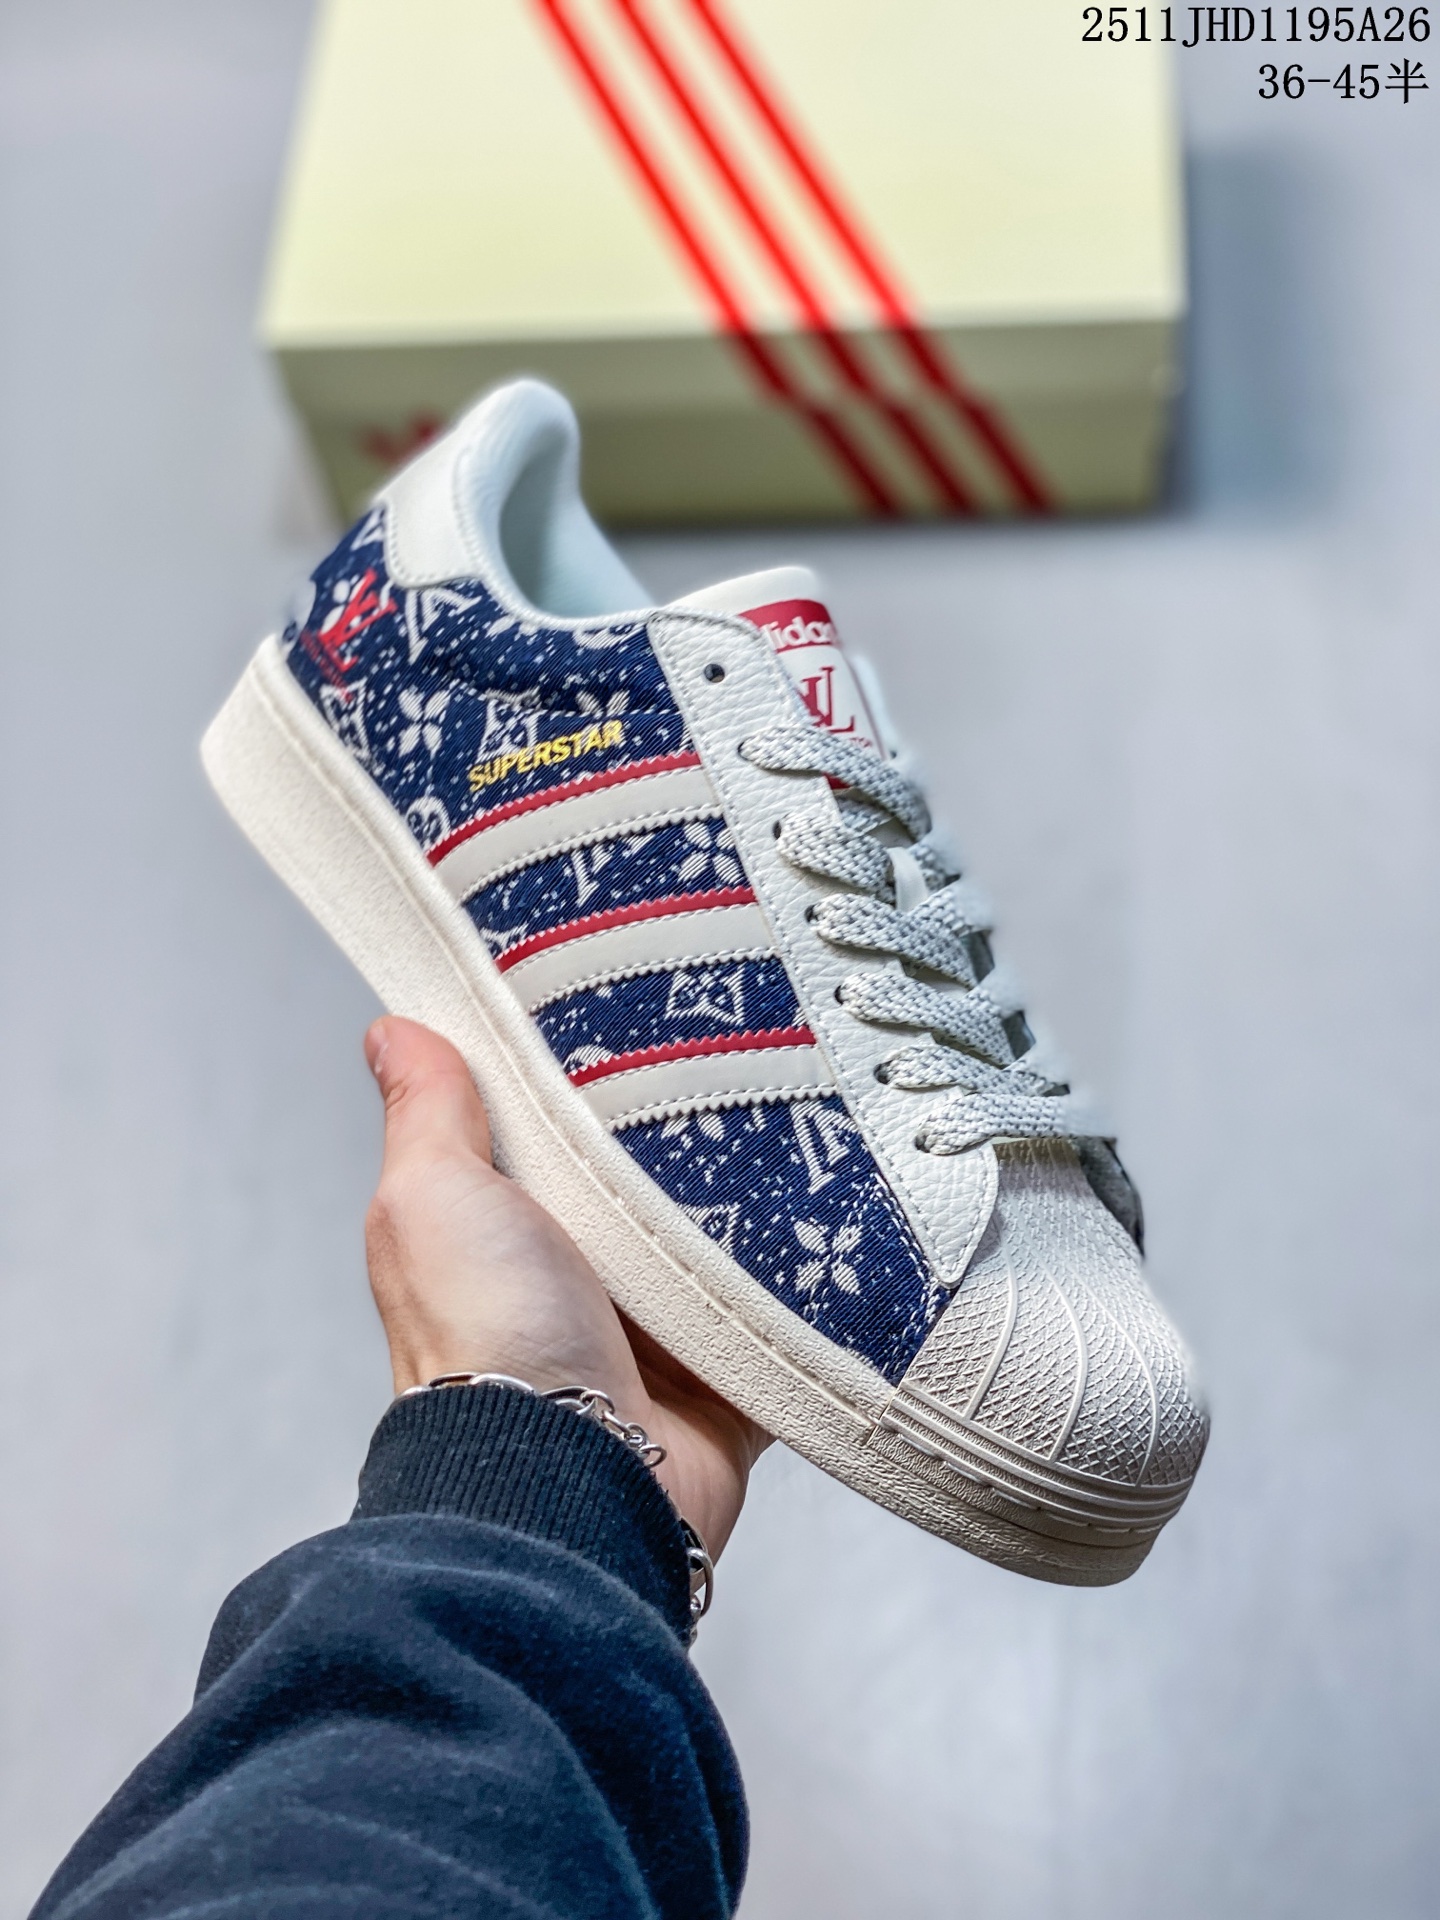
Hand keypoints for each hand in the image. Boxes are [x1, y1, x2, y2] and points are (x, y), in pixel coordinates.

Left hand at [362, 1016, 768, 1555]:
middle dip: (690, 1125)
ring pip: (727, 1233)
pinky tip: (841, 1212)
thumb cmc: (485, 1344)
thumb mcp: (434, 1198)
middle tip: (745, 1048)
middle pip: (650, 1174)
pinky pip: (788, 1305)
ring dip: (758, 1196)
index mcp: (509, 1228)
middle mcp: (581, 1275)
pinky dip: (813, 1272)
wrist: (577, 1477)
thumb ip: (427, 1115)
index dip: (587, 1068)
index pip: (555, 1126)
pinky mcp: (729, 1371)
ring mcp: (658, 1326)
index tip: (633, 998)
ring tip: (807, 1112)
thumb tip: (392, 1031)